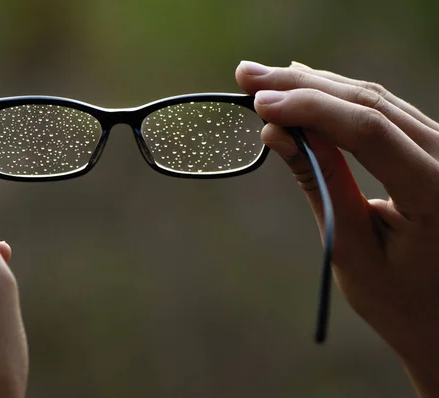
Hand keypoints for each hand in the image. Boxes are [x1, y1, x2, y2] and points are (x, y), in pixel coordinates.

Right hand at [236, 61, 438, 396]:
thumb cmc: (398, 298)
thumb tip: (276, 132)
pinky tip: (305, 87)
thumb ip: (318, 183)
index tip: (260, 102)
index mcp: (437, 192)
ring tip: (264, 79)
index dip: (310, 109)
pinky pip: (382, 110)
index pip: (369, 130)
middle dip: (302, 86)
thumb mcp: (350, 246)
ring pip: (375, 98)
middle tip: (247, 75)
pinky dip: (338, 99)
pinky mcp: (432, 147)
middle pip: (370, 102)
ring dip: (315, 86)